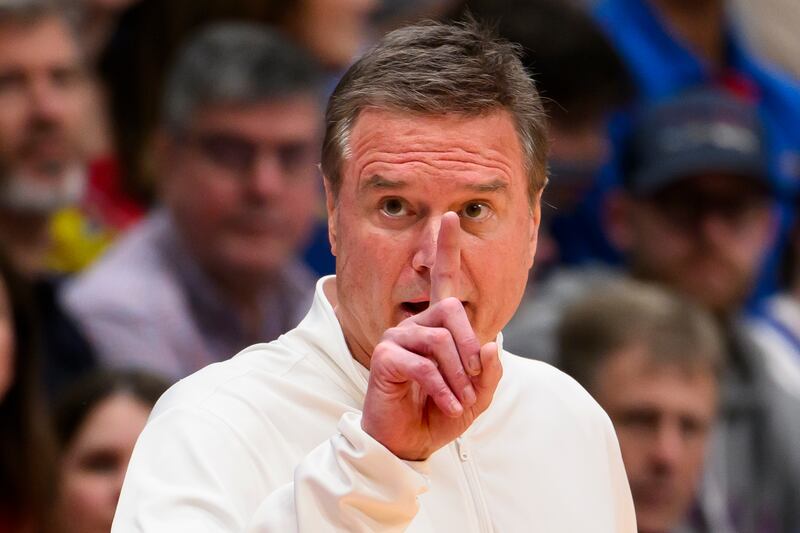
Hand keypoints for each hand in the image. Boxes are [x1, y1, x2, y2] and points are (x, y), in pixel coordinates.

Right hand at [361, 212, 502, 460]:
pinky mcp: (385, 358)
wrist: (410, 442)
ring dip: (458, 377)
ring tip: (460, 401)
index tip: (450, 218)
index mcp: (437, 327)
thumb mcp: (477, 395)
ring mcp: (397, 339)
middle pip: (451, 309)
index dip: (446, 249)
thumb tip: (489, 345)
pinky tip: (449, 406)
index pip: (441, 281)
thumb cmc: (441, 413)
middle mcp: (415, 325)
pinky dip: (443, 389)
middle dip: (469, 346)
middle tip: (473, 381)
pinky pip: (424, 365)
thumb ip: (488, 371)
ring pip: (440, 340)